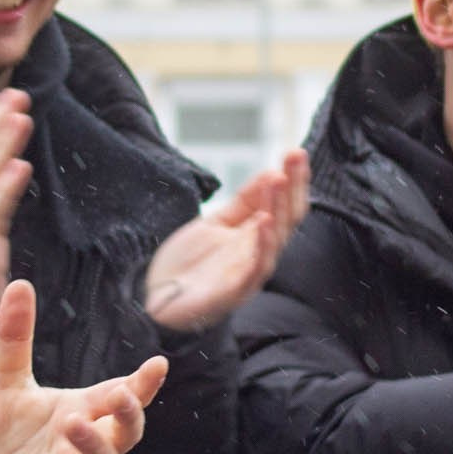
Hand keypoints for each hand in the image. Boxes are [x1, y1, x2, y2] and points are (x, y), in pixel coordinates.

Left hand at [0, 280, 170, 453]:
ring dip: (95, 445)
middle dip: (130, 414)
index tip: (159, 364)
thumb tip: (20, 283)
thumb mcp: (4, 379)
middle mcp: (87, 443)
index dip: (143, 384)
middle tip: (122, 395)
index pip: (121, 394)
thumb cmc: (2, 431)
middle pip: (126, 432)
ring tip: (73, 423)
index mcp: (84, 410)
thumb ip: (14, 336)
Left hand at [145, 149, 310, 330]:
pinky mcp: (233, 293)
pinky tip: (264, 222)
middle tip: (294, 155)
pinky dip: (262, 246)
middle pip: (286, 219)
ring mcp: (248, 275)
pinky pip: (254, 270)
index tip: (296, 152)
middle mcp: (258, 254)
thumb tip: (271, 172)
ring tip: (279, 181)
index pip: (284, 205)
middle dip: (292, 186)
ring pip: (274, 242)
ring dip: (278, 209)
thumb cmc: (189, 265)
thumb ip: (243, 203)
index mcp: (256, 238)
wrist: (156, 301)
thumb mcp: (215, 223)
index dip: (293, 180)